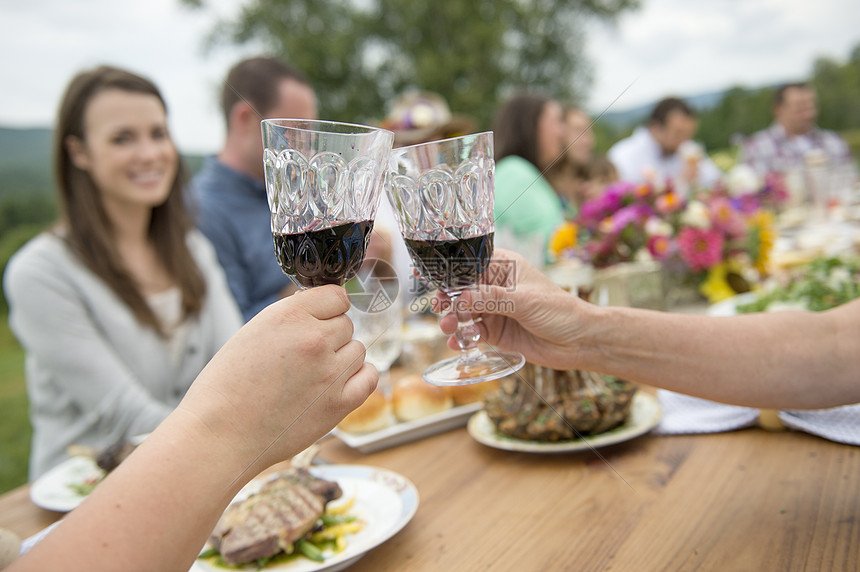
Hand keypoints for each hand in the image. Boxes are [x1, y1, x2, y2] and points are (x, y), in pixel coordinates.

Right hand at [180, 285, 376, 473]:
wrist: (220, 434)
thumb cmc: (227, 387)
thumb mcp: (253, 333)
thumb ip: (291, 319)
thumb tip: (319, 310)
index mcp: (289, 315)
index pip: (336, 296)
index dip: (326, 310)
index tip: (317, 322)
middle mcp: (314, 338)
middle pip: (346, 325)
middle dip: (330, 337)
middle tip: (304, 358)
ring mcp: (330, 371)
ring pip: (357, 350)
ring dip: (341, 359)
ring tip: (312, 376)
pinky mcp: (339, 403)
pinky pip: (369, 377)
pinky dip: (359, 378)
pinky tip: (339, 384)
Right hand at [435, 249, 592, 369]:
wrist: (578, 342)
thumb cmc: (559, 311)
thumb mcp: (525, 301)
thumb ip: (492, 298)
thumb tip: (462, 296)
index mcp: (504, 267)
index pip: (470, 265)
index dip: (450, 271)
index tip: (429, 276)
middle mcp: (495, 287)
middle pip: (461, 289)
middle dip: (447, 299)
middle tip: (440, 309)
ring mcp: (494, 310)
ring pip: (463, 312)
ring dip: (452, 320)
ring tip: (449, 328)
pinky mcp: (495, 332)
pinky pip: (471, 332)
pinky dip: (462, 337)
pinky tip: (458, 343)